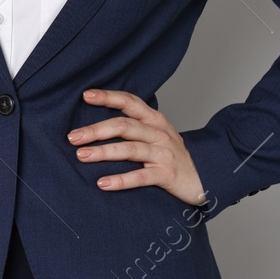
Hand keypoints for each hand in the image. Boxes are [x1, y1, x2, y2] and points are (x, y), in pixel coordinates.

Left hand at [67, 89, 206, 206]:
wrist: (206, 177)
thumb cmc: (172, 154)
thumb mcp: (156, 133)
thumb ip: (134, 125)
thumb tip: (95, 123)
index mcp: (155, 120)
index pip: (130, 102)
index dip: (108, 97)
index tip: (85, 95)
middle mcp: (159, 133)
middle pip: (124, 126)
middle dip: (96, 130)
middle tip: (73, 137)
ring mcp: (164, 154)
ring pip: (129, 149)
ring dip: (103, 152)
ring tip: (81, 156)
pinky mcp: (167, 175)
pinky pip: (140, 177)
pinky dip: (120, 180)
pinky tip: (102, 183)